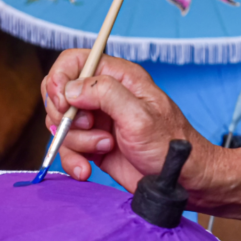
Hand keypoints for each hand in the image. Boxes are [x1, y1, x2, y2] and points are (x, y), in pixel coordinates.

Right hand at [41, 51, 217, 202]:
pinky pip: (66, 148)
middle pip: (60, 94)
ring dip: (76, 141)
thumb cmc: (170, 145)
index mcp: (119, 77)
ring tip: (105, 147)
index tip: (63, 102)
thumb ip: (105, 94)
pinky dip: (72, 159)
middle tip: (89, 126)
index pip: (74, 61)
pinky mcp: (92, 144)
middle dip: (66, 115)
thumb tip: (71, 89)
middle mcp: (104, 96)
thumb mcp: (140, 116)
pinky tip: (87, 167)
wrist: (180, 180)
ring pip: (61, 124)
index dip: (60, 79)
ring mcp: (96, 121)